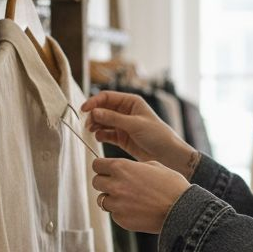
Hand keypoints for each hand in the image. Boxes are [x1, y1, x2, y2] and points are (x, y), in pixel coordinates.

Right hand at [80, 91, 199, 176]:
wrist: (167, 154)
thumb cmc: (158, 135)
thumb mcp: (135, 124)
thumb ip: (114, 118)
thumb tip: (94, 112)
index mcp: (131, 102)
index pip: (107, 97)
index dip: (94, 101)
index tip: (84, 109)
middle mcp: (125, 112)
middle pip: (102, 109)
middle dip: (94, 115)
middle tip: (88, 124)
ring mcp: (122, 125)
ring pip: (103, 121)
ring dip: (95, 125)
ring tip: (92, 131)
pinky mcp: (121, 138)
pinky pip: (106, 134)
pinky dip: (101, 135)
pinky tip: (100, 137)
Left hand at [91, 157, 190, 233]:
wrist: (181, 210)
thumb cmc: (171, 186)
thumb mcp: (154, 166)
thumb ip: (133, 166)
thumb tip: (122, 169)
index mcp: (122, 168)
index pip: (97, 165)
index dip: (102, 167)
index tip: (107, 171)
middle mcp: (115, 185)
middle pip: (96, 182)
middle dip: (105, 183)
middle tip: (119, 185)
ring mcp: (117, 204)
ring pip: (102, 200)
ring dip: (112, 199)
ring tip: (130, 199)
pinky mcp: (121, 220)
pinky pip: (114, 214)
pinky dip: (122, 212)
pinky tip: (137, 210)